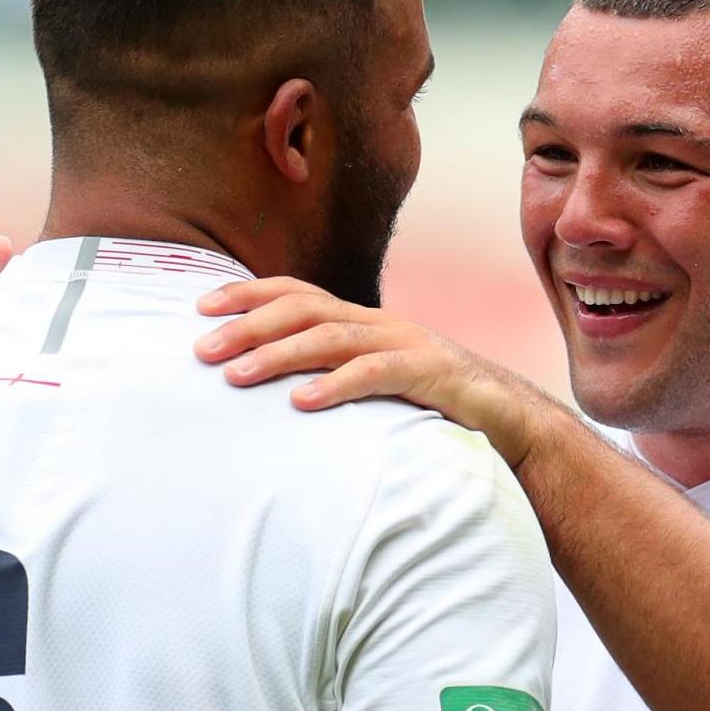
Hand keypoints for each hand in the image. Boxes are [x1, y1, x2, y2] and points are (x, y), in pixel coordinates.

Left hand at [195, 277, 552, 467]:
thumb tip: (271, 386)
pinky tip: (301, 402)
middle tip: (202, 349)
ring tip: (236, 375)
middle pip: (304, 308)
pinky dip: (336, 385)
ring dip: (278, 354)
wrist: (509, 418)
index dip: (248, 294)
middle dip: (248, 324)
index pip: (296, 292)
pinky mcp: (430, 375)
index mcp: (361, 321)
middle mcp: (378, 323)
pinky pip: (377, 374)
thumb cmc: (430, 404)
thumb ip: (330, 373)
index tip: (200, 307)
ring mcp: (406, 344)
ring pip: (332, 337)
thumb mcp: (372, 382)